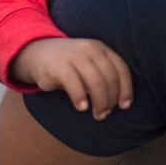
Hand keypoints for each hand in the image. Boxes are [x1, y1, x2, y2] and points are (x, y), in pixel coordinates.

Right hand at [10, 38, 132, 120]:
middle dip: (110, 99)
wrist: (39, 53)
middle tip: (105, 114)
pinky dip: (80, 97)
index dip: (126, 89)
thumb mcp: (90, 65)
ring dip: (100, 101)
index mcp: (101, 49)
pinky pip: (74, 83)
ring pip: (96, 81)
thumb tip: (118, 103)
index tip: (124, 106)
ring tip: (97, 115)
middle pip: (109, 77)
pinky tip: (82, 108)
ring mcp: (75, 55)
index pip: (121, 69)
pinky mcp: (59, 65)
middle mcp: (91, 49)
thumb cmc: (70, 65)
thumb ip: (104, 77)